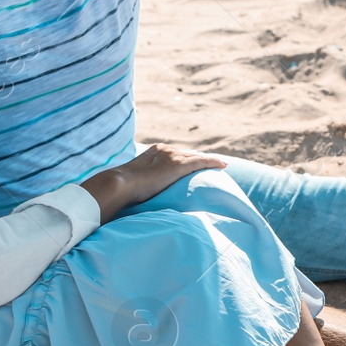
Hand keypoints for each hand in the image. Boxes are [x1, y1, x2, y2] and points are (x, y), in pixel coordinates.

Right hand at [81, 144, 225, 221]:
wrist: (121, 184)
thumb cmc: (124, 189)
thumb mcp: (136, 182)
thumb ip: (144, 183)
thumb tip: (142, 196)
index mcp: (155, 151)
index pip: (176, 154)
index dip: (187, 159)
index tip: (194, 166)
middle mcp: (166, 150)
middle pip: (188, 154)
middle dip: (199, 160)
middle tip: (211, 167)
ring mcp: (173, 156)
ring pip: (197, 157)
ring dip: (208, 163)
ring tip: (220, 166)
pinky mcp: (178, 165)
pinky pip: (201, 162)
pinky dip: (213, 163)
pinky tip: (223, 166)